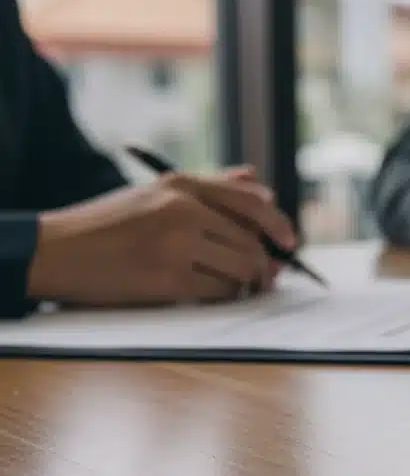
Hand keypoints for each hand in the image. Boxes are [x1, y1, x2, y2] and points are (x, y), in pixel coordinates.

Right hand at [27, 172, 296, 304]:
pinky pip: (218, 292)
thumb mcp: (155, 193)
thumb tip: (255, 178)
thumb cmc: (108, 223)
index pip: (251, 201)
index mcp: (181, 185)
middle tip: (268, 278)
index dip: (278, 224)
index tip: (289, 242)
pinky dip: (226, 297)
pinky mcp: (167, 280)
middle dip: (266, 264)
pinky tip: (217, 295)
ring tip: (241, 287)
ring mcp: (176, 245)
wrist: (55, 251)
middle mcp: (183, 210)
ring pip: (240, 270)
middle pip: (251, 242)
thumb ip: (208, 187)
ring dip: (247, 284)